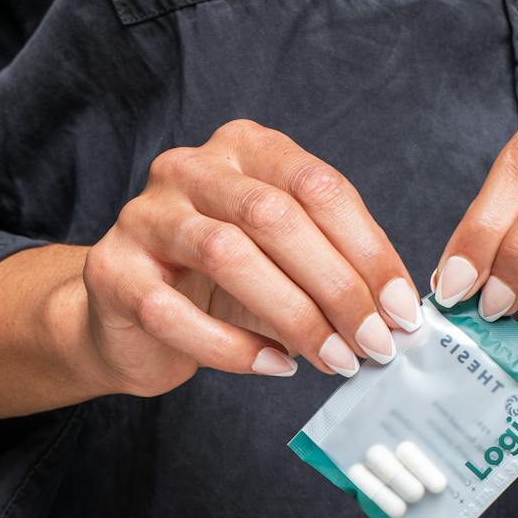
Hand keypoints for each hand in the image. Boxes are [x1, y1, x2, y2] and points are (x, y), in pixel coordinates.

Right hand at [80, 120, 420, 395]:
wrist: (124, 316)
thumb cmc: (217, 286)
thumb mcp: (283, 262)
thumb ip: (331, 270)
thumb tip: (395, 313)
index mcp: (243, 149)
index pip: (318, 187)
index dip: (369, 251)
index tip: (403, 309)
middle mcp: (190, 168)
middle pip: (275, 217)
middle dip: (337, 287)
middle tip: (374, 343)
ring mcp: (145, 217)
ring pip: (227, 255)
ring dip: (293, 316)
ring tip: (335, 359)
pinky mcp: (114, 273)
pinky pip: (176, 313)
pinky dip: (235, 349)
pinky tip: (277, 367)